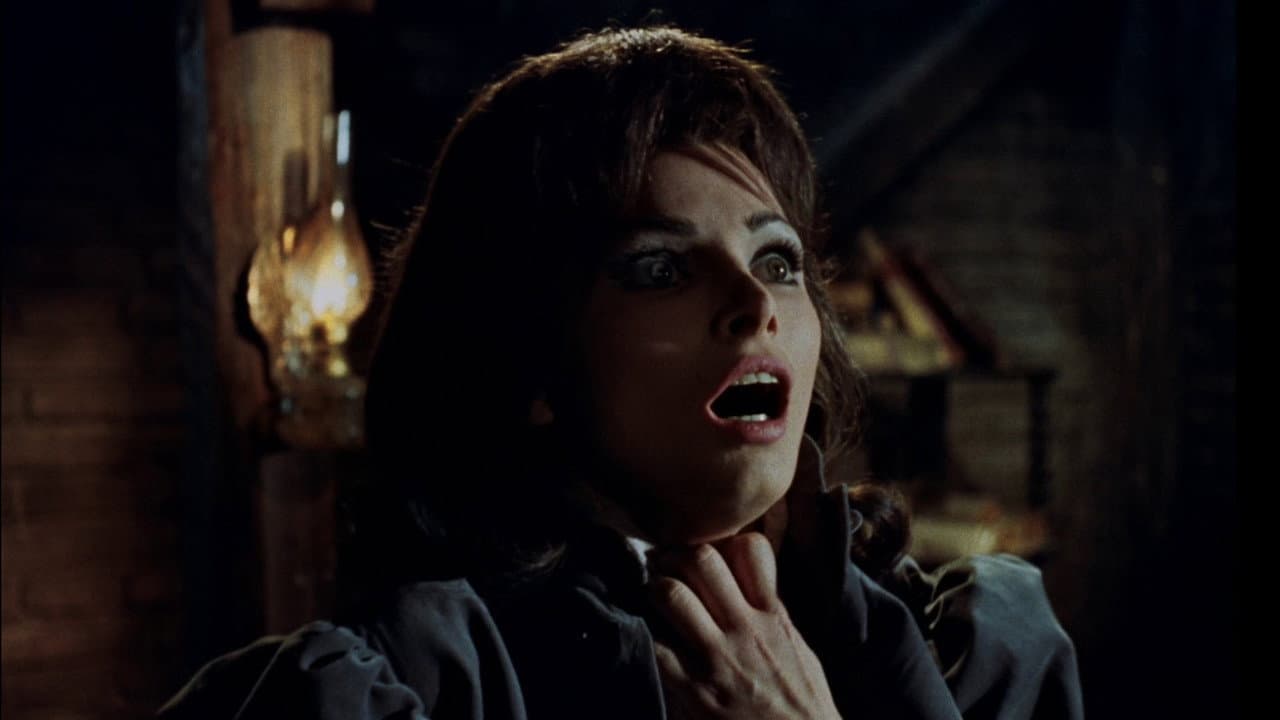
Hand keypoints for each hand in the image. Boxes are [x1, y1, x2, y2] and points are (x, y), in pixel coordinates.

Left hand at [648, 533, 841, 719]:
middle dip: (674, 556)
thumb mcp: (796, 647)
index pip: (749, 549)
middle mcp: (746, 629)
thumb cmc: (800, 703)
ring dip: (655, 590)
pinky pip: (657, 645)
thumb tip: (743, 582)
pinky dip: (646, 633)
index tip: (705, 551)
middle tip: (661, 565)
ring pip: (671, 595)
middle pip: (701, 560)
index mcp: (774, 615)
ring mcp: (718, 658)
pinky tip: (649, 635)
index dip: (722, 542)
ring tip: (652, 597)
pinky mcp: (694, 690)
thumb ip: (770, 612)